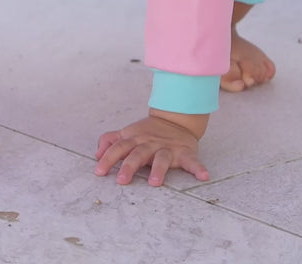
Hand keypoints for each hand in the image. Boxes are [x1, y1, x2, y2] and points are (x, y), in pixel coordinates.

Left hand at [95, 110, 210, 186]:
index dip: (108, 158)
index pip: (118, 147)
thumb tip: (96, 153)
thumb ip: (111, 141)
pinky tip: (204, 176)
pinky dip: (198, 168)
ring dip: (159, 170)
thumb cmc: (148, 132)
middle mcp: (149, 143)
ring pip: (162, 159)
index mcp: (135, 139)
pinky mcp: (184, 153)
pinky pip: (192, 161)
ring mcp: (167, 148)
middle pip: (137, 154)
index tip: (99, 172)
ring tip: (155, 182)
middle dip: (129, 166)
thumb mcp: (128, 133)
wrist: (176, 119)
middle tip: (121, 180)